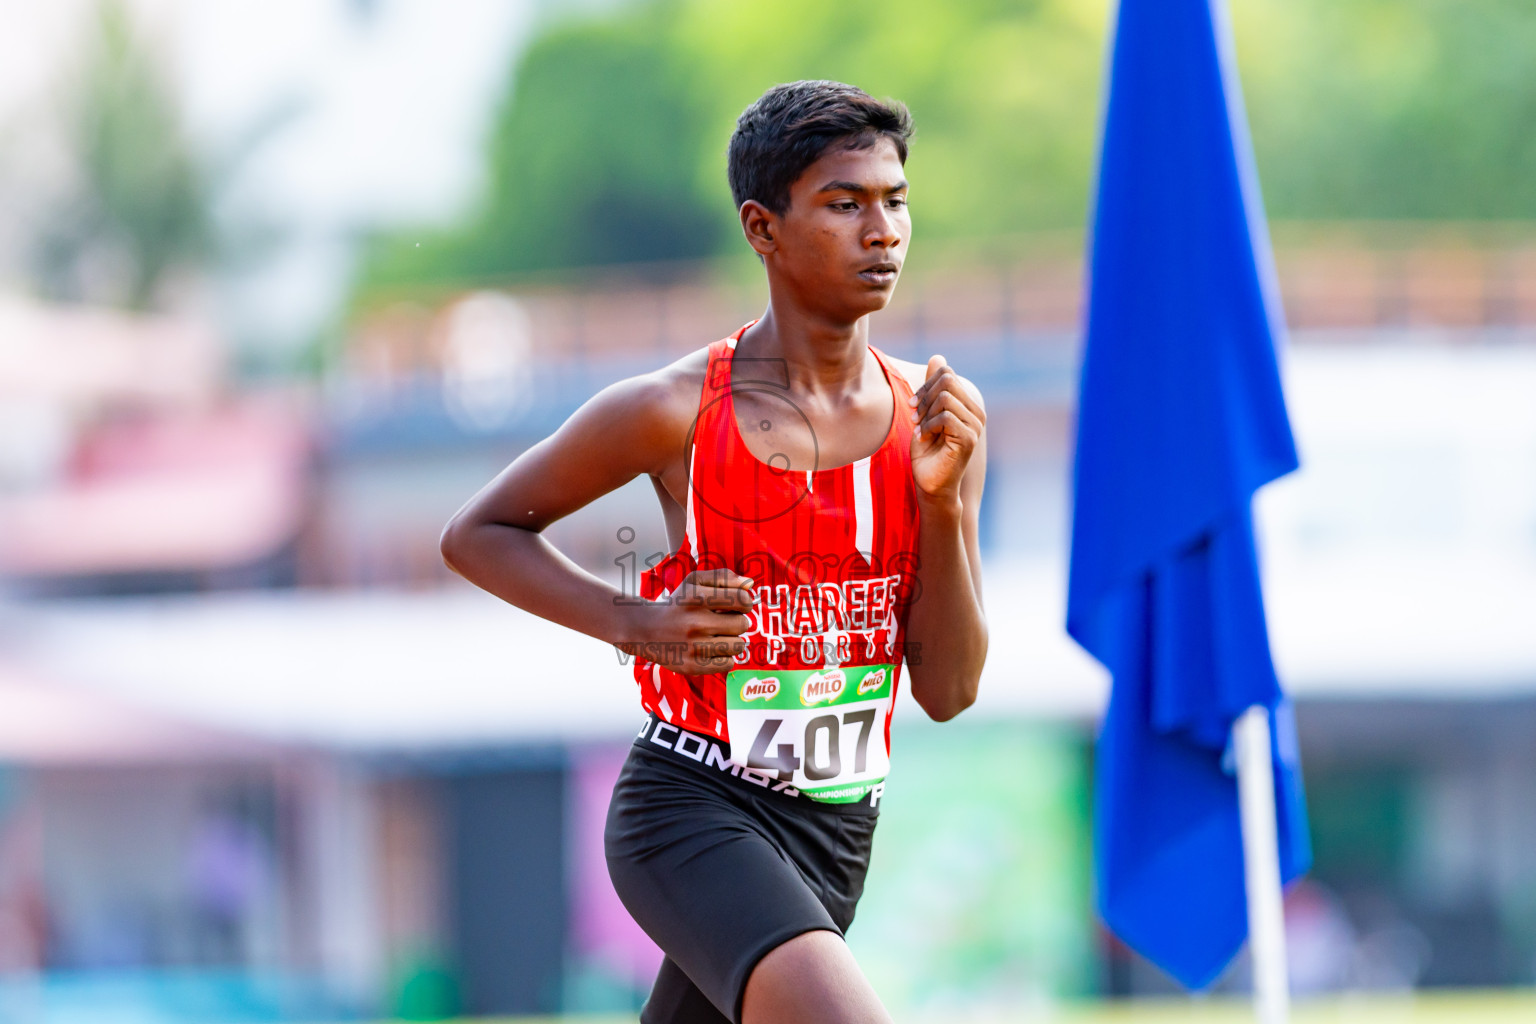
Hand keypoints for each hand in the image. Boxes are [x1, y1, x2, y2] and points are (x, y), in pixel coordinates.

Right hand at [623, 568, 754, 674]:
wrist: (646, 629)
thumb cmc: (678, 603)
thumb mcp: (694, 582)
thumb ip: (723, 577)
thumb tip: (750, 584)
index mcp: (697, 598)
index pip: (742, 600)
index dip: (745, 602)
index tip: (737, 605)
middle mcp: (695, 623)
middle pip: (743, 624)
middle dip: (738, 622)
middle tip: (724, 622)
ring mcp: (693, 647)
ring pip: (739, 646)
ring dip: (734, 641)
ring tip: (718, 636)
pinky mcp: (693, 666)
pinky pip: (729, 664)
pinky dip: (725, 657)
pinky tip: (711, 650)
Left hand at [908, 355, 983, 505]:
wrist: (930, 484)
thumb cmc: (927, 452)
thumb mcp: (925, 414)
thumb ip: (933, 388)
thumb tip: (938, 357)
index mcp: (968, 404)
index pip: (946, 373)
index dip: (925, 385)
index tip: (913, 405)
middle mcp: (977, 412)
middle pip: (947, 380)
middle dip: (924, 396)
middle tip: (914, 417)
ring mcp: (976, 425)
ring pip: (945, 397)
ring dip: (925, 413)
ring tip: (919, 429)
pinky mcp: (969, 438)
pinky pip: (945, 416)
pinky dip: (928, 426)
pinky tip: (923, 438)